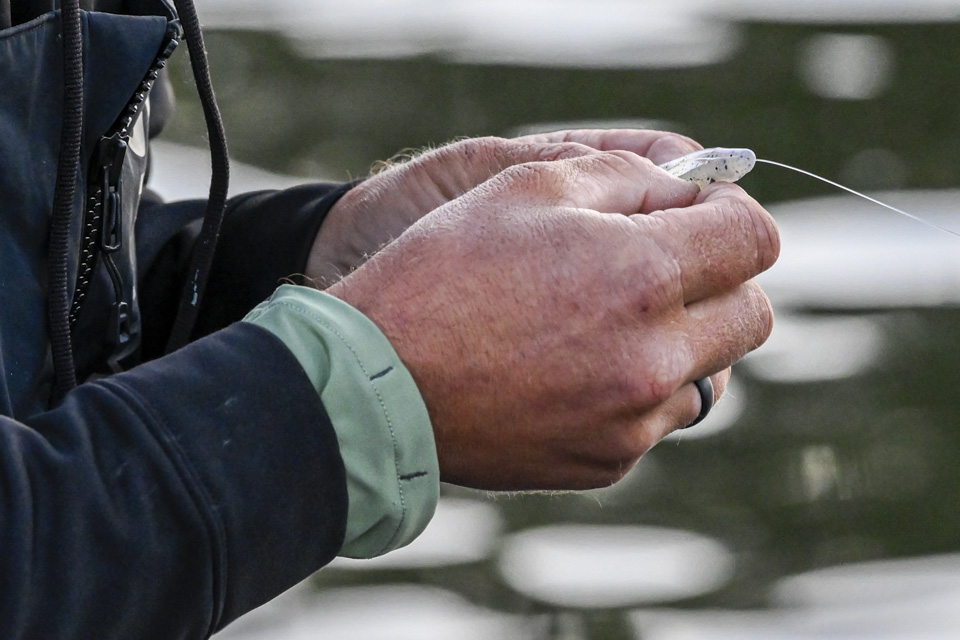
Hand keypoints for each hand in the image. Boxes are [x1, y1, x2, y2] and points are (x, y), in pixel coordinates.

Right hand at [326, 148, 778, 490]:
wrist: (375, 382)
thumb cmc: (443, 270)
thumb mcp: (530, 186)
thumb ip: (632, 176)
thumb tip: (690, 189)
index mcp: (644, 275)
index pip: (756, 237)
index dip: (729, 211)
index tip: (693, 211)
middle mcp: (655, 358)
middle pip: (751, 313)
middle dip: (719, 278)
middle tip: (659, 262)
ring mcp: (633, 421)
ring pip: (709, 371)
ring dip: (682, 337)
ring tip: (607, 318)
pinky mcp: (607, 462)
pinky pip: (657, 417)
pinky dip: (638, 386)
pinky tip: (574, 365)